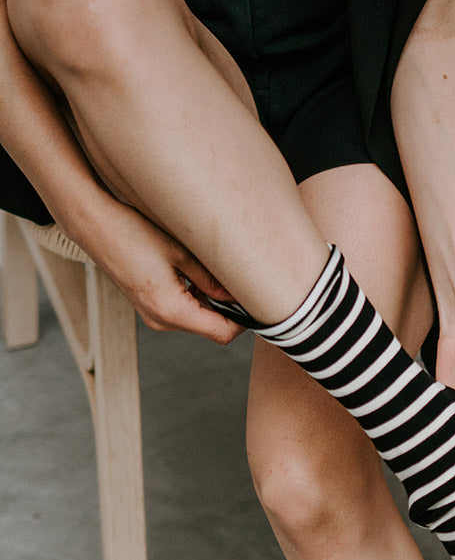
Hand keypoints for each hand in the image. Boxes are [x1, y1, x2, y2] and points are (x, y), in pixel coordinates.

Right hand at [74, 200, 243, 344]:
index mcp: (171, 310)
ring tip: (215, 273)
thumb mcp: (181, 252)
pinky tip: (194, 273)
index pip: (221, 334)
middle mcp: (161, 321)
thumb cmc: (132, 232)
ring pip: (197, 321)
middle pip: (211, 329)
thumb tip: (238, 295)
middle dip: (229, 311)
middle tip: (241, 283)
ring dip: (212, 304)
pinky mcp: (148, 307)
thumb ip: (212, 279)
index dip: (244, 323)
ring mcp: (153, 317)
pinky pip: (182, 312)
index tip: (257, 304)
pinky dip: (195, 299)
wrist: (94, 225)